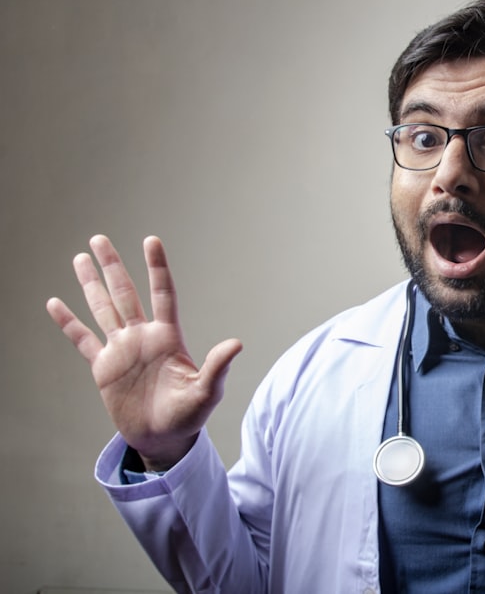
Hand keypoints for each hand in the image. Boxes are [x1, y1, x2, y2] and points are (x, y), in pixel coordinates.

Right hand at [47, 235, 241, 469]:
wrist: (163, 438)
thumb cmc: (189, 416)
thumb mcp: (206, 392)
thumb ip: (217, 367)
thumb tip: (236, 344)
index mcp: (168, 337)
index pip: (162, 294)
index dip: (156, 267)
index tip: (150, 240)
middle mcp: (142, 337)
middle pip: (125, 294)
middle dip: (112, 266)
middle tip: (98, 239)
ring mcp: (121, 350)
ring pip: (103, 309)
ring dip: (91, 284)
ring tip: (81, 258)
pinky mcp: (103, 368)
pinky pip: (82, 339)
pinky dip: (68, 322)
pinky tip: (56, 303)